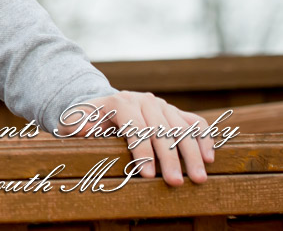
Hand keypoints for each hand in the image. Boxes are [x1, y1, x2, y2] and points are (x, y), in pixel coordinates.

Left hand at [58, 91, 214, 185]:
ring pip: (183, 128)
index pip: (135, 127)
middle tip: (175, 183)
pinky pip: (196, 123)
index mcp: (120, 102)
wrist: (102, 107)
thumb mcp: (72, 121)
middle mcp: (144, 100)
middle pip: (162, 130)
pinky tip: (209, 158)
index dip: (142, 152)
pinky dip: (205, 139)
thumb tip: (85, 130)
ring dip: (192, 154)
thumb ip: (74, 125)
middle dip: (170, 158)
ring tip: (198, 178)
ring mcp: (163, 105)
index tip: (147, 175)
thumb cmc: (87, 121)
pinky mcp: (176, 112)